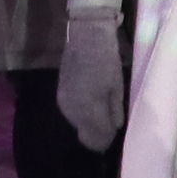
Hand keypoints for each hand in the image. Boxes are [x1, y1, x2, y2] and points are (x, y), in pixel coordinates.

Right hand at [57, 12, 125, 151]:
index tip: (114, 135)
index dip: (107, 139)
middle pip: (85, 133)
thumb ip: (115, 110)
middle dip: (98, 133)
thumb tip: (115, 127)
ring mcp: (64, 102)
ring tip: (101, 114)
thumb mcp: (117, 87)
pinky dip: (81, 114)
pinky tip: (90, 106)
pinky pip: (72, 113)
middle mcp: (73, 110)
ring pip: (78, 124)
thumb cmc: (106, 61)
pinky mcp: (60, 94)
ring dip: (89, 124)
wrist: (85, 38)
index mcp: (90, 109)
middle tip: (109, 125)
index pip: (98, 136)